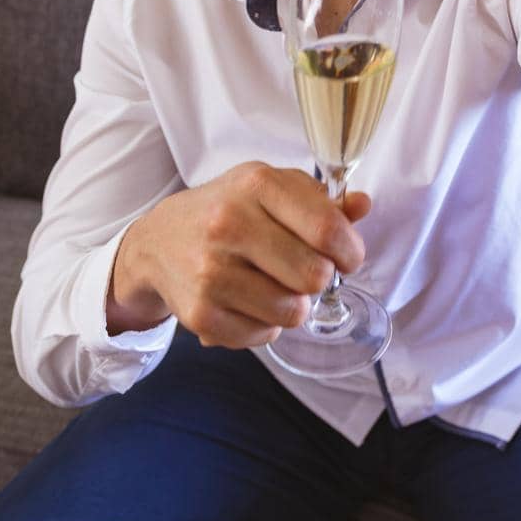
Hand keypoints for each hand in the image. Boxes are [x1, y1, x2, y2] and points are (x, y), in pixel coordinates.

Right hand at [107, 160, 370, 347]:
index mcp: (255, 184)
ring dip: (294, 304)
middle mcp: (229, 224)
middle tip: (306, 270)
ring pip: (292, 311)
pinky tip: (250, 301)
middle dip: (320, 278)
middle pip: (314, 275)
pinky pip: (264, 335)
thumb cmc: (228, 210)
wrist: (158, 241)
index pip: (326, 229)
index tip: (347, 256)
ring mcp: (210, 271)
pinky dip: (266, 324)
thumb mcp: (271, 188)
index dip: (350, 250)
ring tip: (275, 285)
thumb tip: (362, 205)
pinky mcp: (200, 313)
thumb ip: (321, 200)